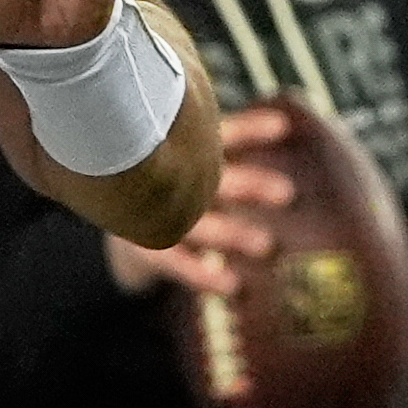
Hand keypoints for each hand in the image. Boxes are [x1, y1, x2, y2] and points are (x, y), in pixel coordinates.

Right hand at [107, 102, 294, 294]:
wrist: (118, 211)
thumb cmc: (172, 176)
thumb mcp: (190, 150)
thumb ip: (228, 141)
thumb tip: (289, 121)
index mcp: (187, 151)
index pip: (222, 134)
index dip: (251, 129)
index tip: (283, 127)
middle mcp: (171, 178)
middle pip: (213, 178)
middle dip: (249, 185)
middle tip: (287, 192)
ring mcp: (156, 214)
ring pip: (196, 222)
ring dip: (230, 234)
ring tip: (266, 245)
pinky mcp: (147, 247)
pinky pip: (176, 263)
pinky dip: (201, 275)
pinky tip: (231, 285)